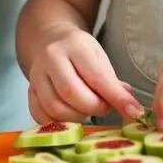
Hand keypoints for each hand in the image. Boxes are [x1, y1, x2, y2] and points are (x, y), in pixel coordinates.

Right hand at [27, 28, 141, 123]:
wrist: (49, 39)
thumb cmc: (80, 51)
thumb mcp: (99, 58)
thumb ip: (113, 83)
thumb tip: (132, 109)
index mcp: (75, 45)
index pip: (97, 77)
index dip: (116, 98)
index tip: (133, 113)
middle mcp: (51, 57)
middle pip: (71, 93)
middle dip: (94, 108)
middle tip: (104, 108)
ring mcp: (36, 74)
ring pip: (55, 107)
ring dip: (77, 117)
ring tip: (87, 111)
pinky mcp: (29, 90)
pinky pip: (40, 115)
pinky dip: (58, 123)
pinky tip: (70, 117)